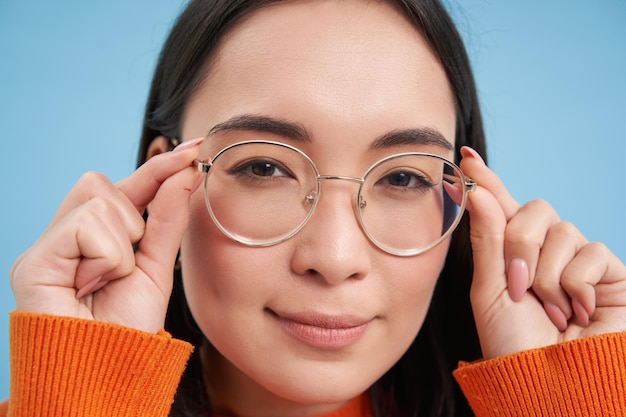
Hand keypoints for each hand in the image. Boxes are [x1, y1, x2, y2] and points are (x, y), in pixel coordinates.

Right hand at [9, 138, 203, 333]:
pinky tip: (91, 284)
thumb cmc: (127, 327)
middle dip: (132, 217)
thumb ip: (167, 220)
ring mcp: (48, 246)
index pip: (126, 188)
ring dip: (121, 244)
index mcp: (94, 237)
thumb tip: (184, 172)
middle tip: (126, 261)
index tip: (194, 148)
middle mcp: (67, 235)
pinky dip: (105, 256)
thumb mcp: (156, 266)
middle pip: (103, 183)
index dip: (158, 168)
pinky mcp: (33, 259)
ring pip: (100, 201)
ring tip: (107, 281)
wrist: (105, 371)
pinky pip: (86, 225)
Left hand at [459, 146, 625, 358]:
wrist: (553, 383)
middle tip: (521, 290)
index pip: (499, 207)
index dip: (486, 180)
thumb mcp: (490, 291)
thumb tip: (477, 190)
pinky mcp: (608, 272)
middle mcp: (544, 250)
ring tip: (551, 312)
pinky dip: (576, 287)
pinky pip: (590, 254)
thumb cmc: (515, 344)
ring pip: (562, 232)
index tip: (465, 157)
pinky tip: (578, 312)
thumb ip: (487, 240)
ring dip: (547, 277)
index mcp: (509, 253)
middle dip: (521, 248)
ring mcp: (577, 260)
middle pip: (534, 211)